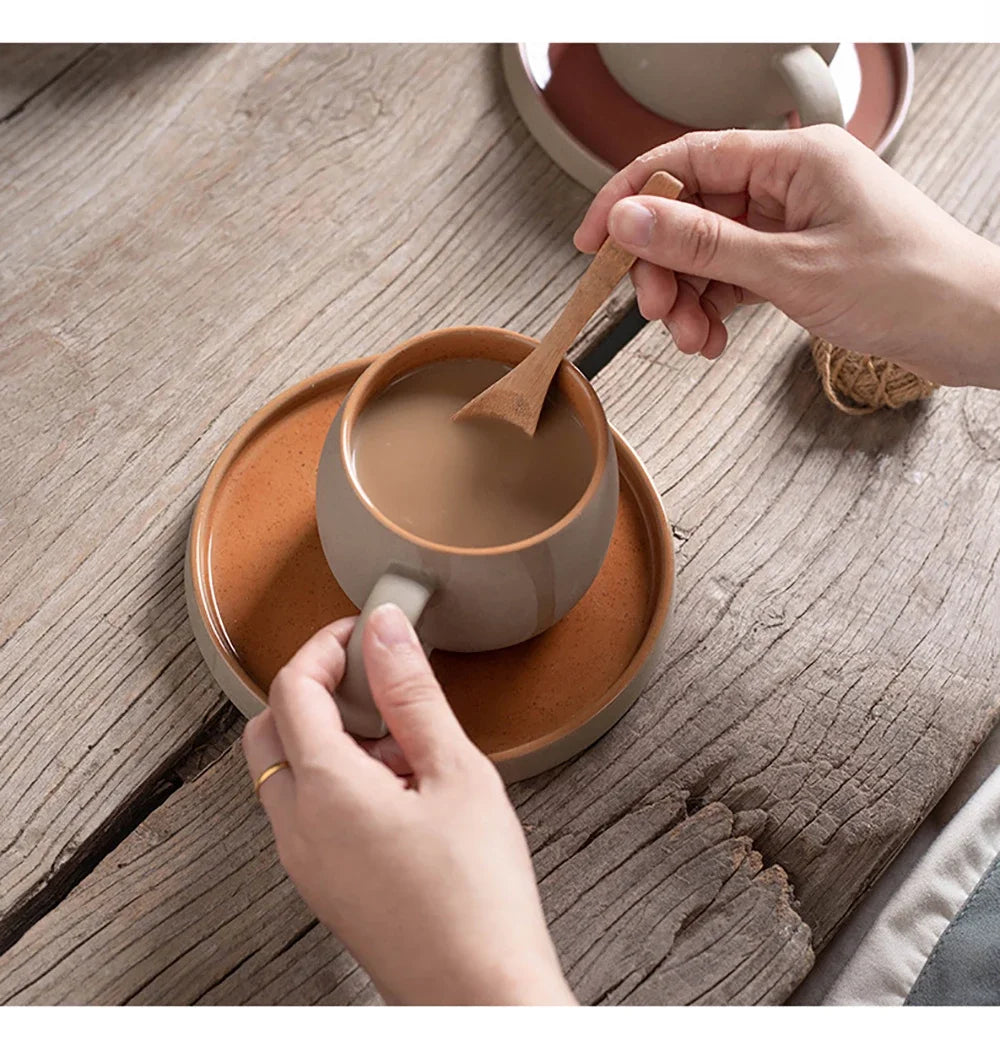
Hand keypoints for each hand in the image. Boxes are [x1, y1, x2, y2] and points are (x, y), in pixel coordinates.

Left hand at [241, 605, 574, 1005]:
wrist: (479, 995)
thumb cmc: (476, 895)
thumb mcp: (455, 773)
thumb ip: (413, 694)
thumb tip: (387, 631)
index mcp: (325, 790)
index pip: (293, 688)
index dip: (326, 646)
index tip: (364, 632)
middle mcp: (298, 826)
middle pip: (270, 727)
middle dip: (314, 689)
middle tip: (372, 677)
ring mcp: (306, 861)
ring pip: (287, 770)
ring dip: (329, 735)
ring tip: (403, 740)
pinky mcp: (325, 884)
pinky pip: (307, 810)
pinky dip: (337, 777)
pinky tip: (402, 788)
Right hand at [575, 125, 999, 388]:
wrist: (969, 328)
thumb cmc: (907, 285)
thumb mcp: (789, 268)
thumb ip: (703, 242)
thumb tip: (632, 218)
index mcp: (793, 158)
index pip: (688, 160)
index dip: (631, 197)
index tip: (594, 239)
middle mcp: (788, 182)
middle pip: (692, 211)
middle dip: (665, 267)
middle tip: (655, 311)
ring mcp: (792, 220)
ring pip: (709, 250)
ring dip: (689, 298)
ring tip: (694, 339)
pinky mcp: (796, 256)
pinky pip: (734, 275)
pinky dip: (716, 308)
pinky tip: (715, 338)